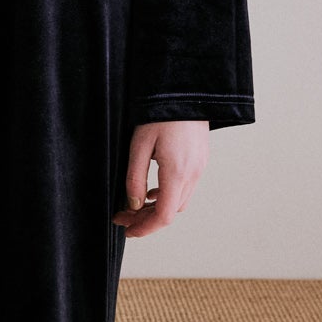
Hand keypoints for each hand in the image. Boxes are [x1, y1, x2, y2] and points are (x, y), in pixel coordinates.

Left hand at [112, 119, 208, 238]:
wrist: (186, 91)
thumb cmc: (159, 114)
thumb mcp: (139, 145)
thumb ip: (135, 178)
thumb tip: (133, 205)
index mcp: (177, 172)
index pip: (164, 216)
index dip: (145, 228)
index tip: (126, 230)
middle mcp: (193, 174)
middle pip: (171, 212)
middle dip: (146, 219)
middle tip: (121, 216)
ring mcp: (200, 168)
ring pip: (179, 202)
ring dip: (157, 208)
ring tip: (134, 205)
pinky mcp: (200, 161)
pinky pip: (185, 188)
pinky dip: (167, 195)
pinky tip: (151, 191)